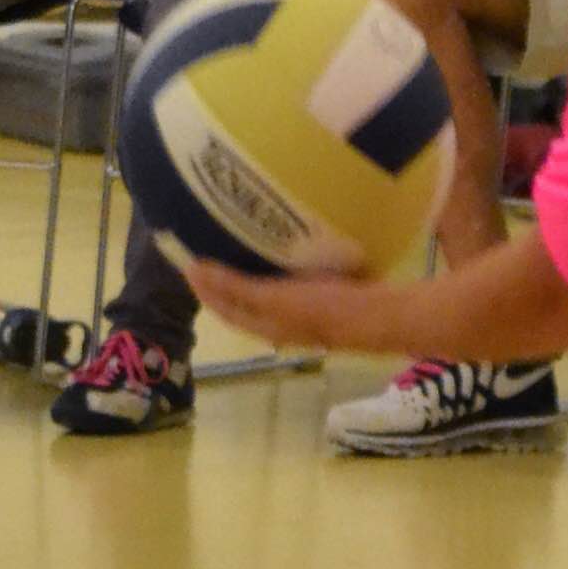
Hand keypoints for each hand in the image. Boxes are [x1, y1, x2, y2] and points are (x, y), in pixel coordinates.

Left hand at [180, 255, 417, 352]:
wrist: (380, 315)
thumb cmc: (325, 308)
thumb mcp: (274, 297)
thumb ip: (236, 287)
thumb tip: (195, 270)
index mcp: (265, 325)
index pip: (224, 308)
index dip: (204, 288)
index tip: (187, 259)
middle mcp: (280, 321)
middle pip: (243, 301)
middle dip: (224, 280)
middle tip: (210, 246)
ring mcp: (303, 310)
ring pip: (267, 291)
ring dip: (251, 272)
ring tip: (240, 243)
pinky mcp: (324, 297)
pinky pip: (290, 281)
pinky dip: (277, 266)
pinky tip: (283, 248)